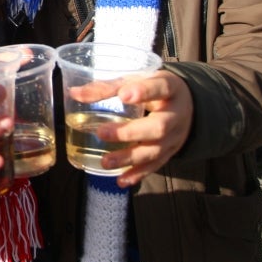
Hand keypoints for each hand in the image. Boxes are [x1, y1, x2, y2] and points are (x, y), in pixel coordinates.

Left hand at [94, 70, 193, 187]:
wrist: (187, 106)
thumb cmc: (153, 89)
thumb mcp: (136, 81)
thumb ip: (107, 87)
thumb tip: (74, 93)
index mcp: (170, 88)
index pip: (161, 87)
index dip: (144, 91)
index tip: (123, 94)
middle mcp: (176, 114)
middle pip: (158, 126)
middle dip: (130, 132)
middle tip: (102, 132)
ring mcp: (175, 137)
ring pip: (155, 150)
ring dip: (129, 158)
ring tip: (105, 161)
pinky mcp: (170, 153)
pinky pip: (155, 166)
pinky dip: (138, 174)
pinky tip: (121, 180)